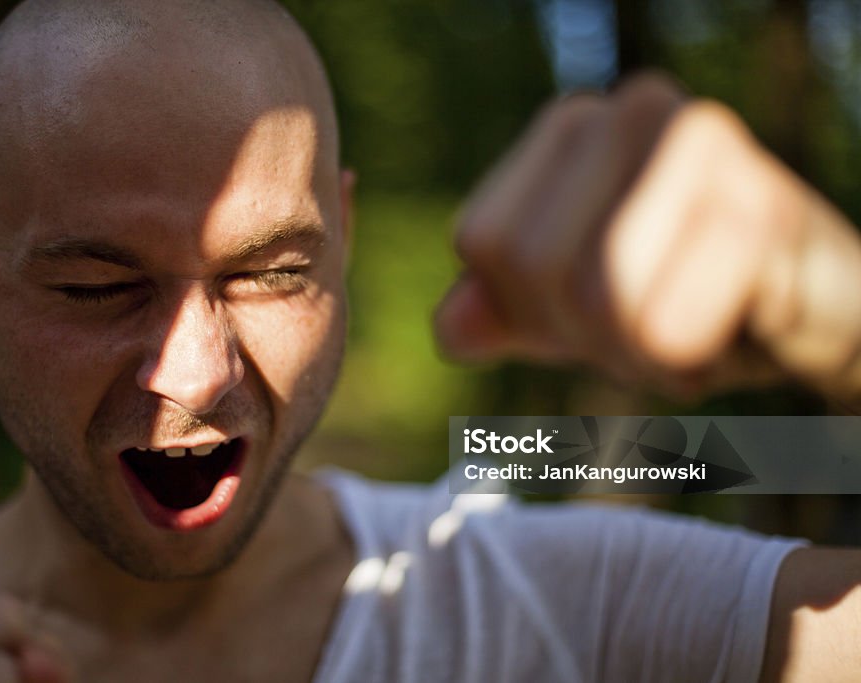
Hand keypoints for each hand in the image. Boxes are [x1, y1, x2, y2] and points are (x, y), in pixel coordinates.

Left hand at [435, 73, 860, 400]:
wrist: (825, 313)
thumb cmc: (695, 301)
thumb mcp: (580, 311)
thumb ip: (507, 313)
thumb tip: (451, 329)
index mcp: (576, 125)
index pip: (485, 243)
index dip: (528, 308)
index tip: (595, 314)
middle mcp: (635, 110)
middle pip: (533, 266)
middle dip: (587, 334)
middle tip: (653, 328)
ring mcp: (702, 145)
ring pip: (597, 294)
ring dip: (638, 353)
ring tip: (691, 327)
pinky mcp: (762, 207)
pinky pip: (666, 326)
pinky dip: (687, 362)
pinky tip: (734, 331)